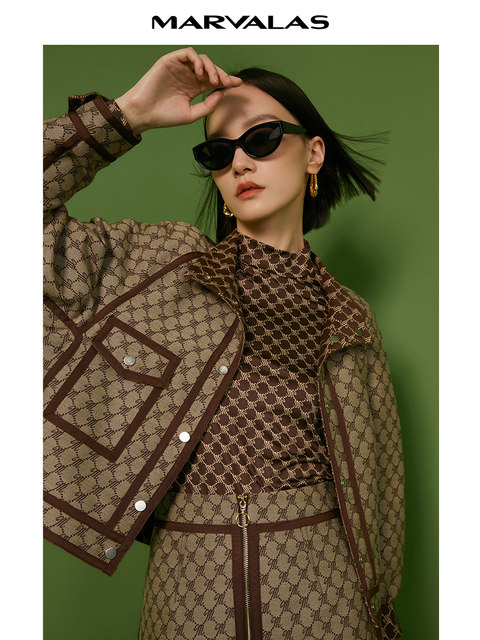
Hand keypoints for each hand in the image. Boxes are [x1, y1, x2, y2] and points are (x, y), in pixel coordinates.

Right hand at [115, 48, 241, 133]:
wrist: (144, 113)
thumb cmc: (165, 116)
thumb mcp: (192, 115)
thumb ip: (208, 105)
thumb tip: (222, 93)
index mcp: (194, 88)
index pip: (214, 80)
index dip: (227, 80)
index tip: (238, 83)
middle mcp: (188, 76)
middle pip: (211, 68)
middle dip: (222, 74)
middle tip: (227, 82)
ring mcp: (180, 68)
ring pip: (202, 59)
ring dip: (211, 67)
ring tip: (212, 81)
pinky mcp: (170, 61)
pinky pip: (188, 53)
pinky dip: (197, 60)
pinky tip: (200, 73)